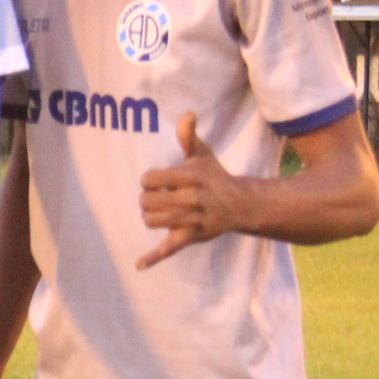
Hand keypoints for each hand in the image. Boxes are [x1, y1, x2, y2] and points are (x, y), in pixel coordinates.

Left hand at [138, 113, 246, 268]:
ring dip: (150, 216)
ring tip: (160, 212)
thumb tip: (187, 114)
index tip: (159, 182)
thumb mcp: (203, 155)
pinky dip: (153, 257)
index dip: (149, 181)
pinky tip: (139, 264)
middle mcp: (191, 199)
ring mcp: (191, 220)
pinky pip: (170, 249)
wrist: (239, 204)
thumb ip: (189, 136)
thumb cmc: (214, 177)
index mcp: (190, 176)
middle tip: (159, 198)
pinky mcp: (191, 237)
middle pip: (146, 202)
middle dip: (147, 199)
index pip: (148, 179)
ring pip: (151, 221)